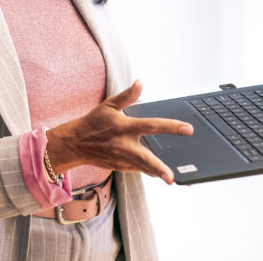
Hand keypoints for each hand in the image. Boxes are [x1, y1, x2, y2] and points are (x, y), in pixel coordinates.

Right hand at [44, 79, 192, 183]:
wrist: (75, 142)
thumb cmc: (94, 122)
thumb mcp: (109, 105)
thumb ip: (127, 96)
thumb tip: (140, 83)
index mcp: (123, 126)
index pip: (151, 125)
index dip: (170, 127)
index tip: (187, 129)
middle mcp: (122, 144)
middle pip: (144, 157)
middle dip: (159, 167)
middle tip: (172, 176)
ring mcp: (120, 158)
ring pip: (142, 168)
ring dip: (156, 173)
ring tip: (170, 179)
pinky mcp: (119, 167)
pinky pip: (137, 169)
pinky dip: (148, 170)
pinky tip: (158, 172)